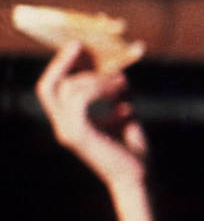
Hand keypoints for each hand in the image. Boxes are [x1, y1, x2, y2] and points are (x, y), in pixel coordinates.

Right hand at [35, 41, 147, 191]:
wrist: (139, 174)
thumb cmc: (133, 148)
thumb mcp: (124, 113)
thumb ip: (116, 94)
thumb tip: (117, 70)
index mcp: (70, 122)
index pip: (51, 90)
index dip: (61, 66)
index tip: (77, 47)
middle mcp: (63, 126)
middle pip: (47, 87)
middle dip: (62, 63)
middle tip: (80, 45)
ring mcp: (68, 131)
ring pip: (67, 89)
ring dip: (95, 78)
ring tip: (121, 81)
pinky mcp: (78, 134)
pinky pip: (79, 99)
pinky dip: (98, 87)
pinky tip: (119, 89)